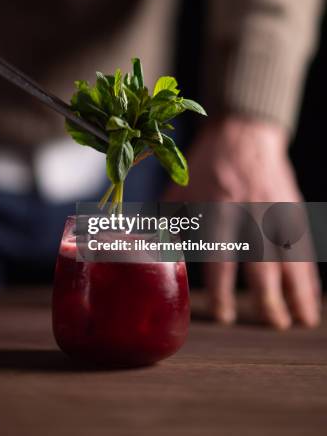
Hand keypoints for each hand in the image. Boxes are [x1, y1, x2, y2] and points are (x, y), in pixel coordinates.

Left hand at [164, 115, 320, 328]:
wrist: (242, 133)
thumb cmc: (206, 164)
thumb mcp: (181, 187)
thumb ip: (168, 221)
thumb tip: (147, 250)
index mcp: (217, 207)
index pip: (220, 255)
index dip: (222, 289)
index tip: (224, 315)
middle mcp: (249, 211)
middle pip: (262, 259)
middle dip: (268, 295)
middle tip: (271, 323)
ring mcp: (274, 210)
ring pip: (290, 256)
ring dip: (297, 291)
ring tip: (301, 320)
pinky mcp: (291, 209)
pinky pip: (303, 245)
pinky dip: (308, 272)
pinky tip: (310, 295)